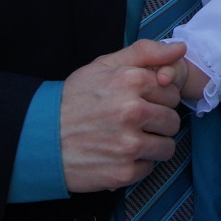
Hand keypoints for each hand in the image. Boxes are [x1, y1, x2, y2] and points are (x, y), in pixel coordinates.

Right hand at [59, 39, 184, 193]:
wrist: (39, 136)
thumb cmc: (74, 99)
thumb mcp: (104, 65)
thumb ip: (145, 52)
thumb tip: (181, 48)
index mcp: (131, 81)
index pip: (171, 93)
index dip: (157, 99)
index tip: (140, 102)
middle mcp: (132, 112)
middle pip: (172, 121)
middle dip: (157, 122)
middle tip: (133, 122)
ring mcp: (128, 144)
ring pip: (166, 147)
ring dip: (151, 145)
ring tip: (128, 139)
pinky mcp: (123, 172)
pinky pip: (149, 168)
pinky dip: (136, 164)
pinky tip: (117, 155)